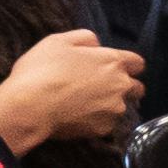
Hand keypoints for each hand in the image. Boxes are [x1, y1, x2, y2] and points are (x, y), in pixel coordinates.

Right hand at [0, 30, 139, 147]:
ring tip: (84, 105)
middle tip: (100, 89)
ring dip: (109, 105)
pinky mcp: (103, 129)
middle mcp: (121, 85)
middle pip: (136, 88)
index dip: (127, 65)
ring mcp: (114, 109)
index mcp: (112, 61)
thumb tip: (96, 44)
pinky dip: (96, 121)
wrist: (30, 106)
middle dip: (124, 87)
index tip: (114, 69)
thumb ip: (84, 38)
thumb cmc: (42, 70)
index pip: (137, 63)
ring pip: (121, 107)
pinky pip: (106, 124)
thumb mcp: (58, 41)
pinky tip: (77, 117)